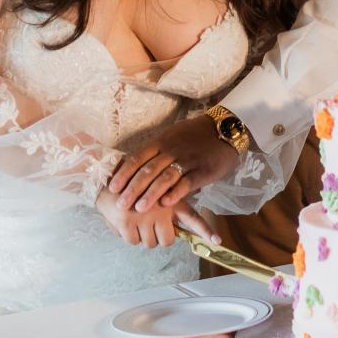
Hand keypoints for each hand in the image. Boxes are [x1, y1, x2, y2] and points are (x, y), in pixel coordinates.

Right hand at [94, 187, 219, 248]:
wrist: (105, 176)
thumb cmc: (132, 183)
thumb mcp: (154, 187)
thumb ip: (168, 203)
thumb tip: (175, 225)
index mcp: (170, 197)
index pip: (191, 216)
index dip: (205, 230)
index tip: (218, 241)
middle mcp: (159, 207)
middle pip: (167, 239)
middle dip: (159, 235)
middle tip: (150, 224)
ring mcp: (144, 216)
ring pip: (150, 243)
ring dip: (143, 235)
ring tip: (136, 219)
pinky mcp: (127, 223)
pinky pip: (133, 242)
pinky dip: (129, 235)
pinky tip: (124, 220)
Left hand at [109, 114, 239, 213]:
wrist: (225, 129)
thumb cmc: (195, 134)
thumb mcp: (173, 136)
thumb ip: (157, 150)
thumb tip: (138, 165)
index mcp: (162, 142)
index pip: (137, 158)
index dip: (124, 174)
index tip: (112, 188)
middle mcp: (171, 151)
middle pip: (148, 171)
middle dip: (132, 189)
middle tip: (121, 204)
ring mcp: (187, 160)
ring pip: (164, 178)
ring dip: (150, 194)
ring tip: (139, 208)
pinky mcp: (202, 171)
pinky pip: (186, 183)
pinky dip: (175, 194)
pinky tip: (165, 205)